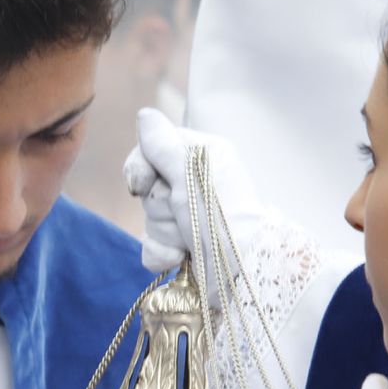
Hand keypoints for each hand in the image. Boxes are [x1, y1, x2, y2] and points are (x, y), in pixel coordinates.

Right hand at [123, 108, 263, 278]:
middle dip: (162, 206)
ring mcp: (187, 216)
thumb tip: (145, 115)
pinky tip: (179, 259)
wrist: (245, 273)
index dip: (141, 167)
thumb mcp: (192, 177)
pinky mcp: (181, 246)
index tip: (143, 184)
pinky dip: (163, 254)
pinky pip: (151, 246)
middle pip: (148, 187)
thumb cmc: (224, 220)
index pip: (151, 149)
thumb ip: (164, 147)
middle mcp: (193, 182)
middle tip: (186, 215)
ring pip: (149, 219)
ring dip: (166, 233)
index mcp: (200, 156)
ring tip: (191, 241)